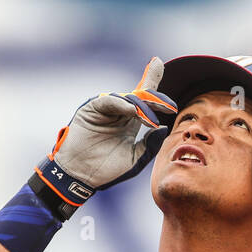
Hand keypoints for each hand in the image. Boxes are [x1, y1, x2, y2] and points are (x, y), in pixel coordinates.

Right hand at [39, 57, 177, 199]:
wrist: (82, 177)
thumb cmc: (107, 170)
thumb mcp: (135, 159)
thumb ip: (150, 144)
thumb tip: (164, 127)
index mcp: (130, 121)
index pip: (145, 100)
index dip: (154, 84)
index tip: (165, 74)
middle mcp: (120, 111)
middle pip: (140, 95)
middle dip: (156, 98)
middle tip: (169, 105)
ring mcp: (106, 109)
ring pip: (128, 98)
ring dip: (142, 107)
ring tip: (151, 120)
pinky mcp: (92, 108)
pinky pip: (110, 100)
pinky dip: (122, 104)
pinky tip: (133, 111)